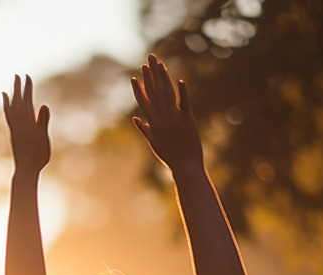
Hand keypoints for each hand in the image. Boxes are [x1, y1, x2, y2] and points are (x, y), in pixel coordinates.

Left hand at [3, 75, 50, 174]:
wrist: (26, 170)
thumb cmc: (38, 156)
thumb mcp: (43, 139)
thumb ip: (43, 122)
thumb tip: (44, 106)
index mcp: (27, 123)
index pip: (27, 101)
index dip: (27, 89)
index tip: (27, 76)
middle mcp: (18, 123)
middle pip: (17, 102)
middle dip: (18, 88)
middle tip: (18, 75)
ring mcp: (15, 128)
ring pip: (11, 108)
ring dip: (11, 96)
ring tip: (10, 88)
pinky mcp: (13, 133)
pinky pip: (8, 116)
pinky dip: (7, 107)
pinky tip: (6, 103)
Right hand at [131, 55, 202, 173]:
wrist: (185, 167)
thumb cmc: (170, 156)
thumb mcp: (153, 142)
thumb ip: (143, 128)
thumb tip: (135, 118)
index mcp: (153, 123)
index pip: (143, 102)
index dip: (139, 89)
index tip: (135, 76)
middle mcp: (161, 118)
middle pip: (154, 92)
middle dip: (151, 75)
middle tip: (149, 59)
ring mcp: (174, 118)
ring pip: (167, 94)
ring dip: (163, 78)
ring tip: (160, 64)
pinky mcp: (187, 120)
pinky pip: (184, 103)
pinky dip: (182, 92)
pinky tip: (180, 80)